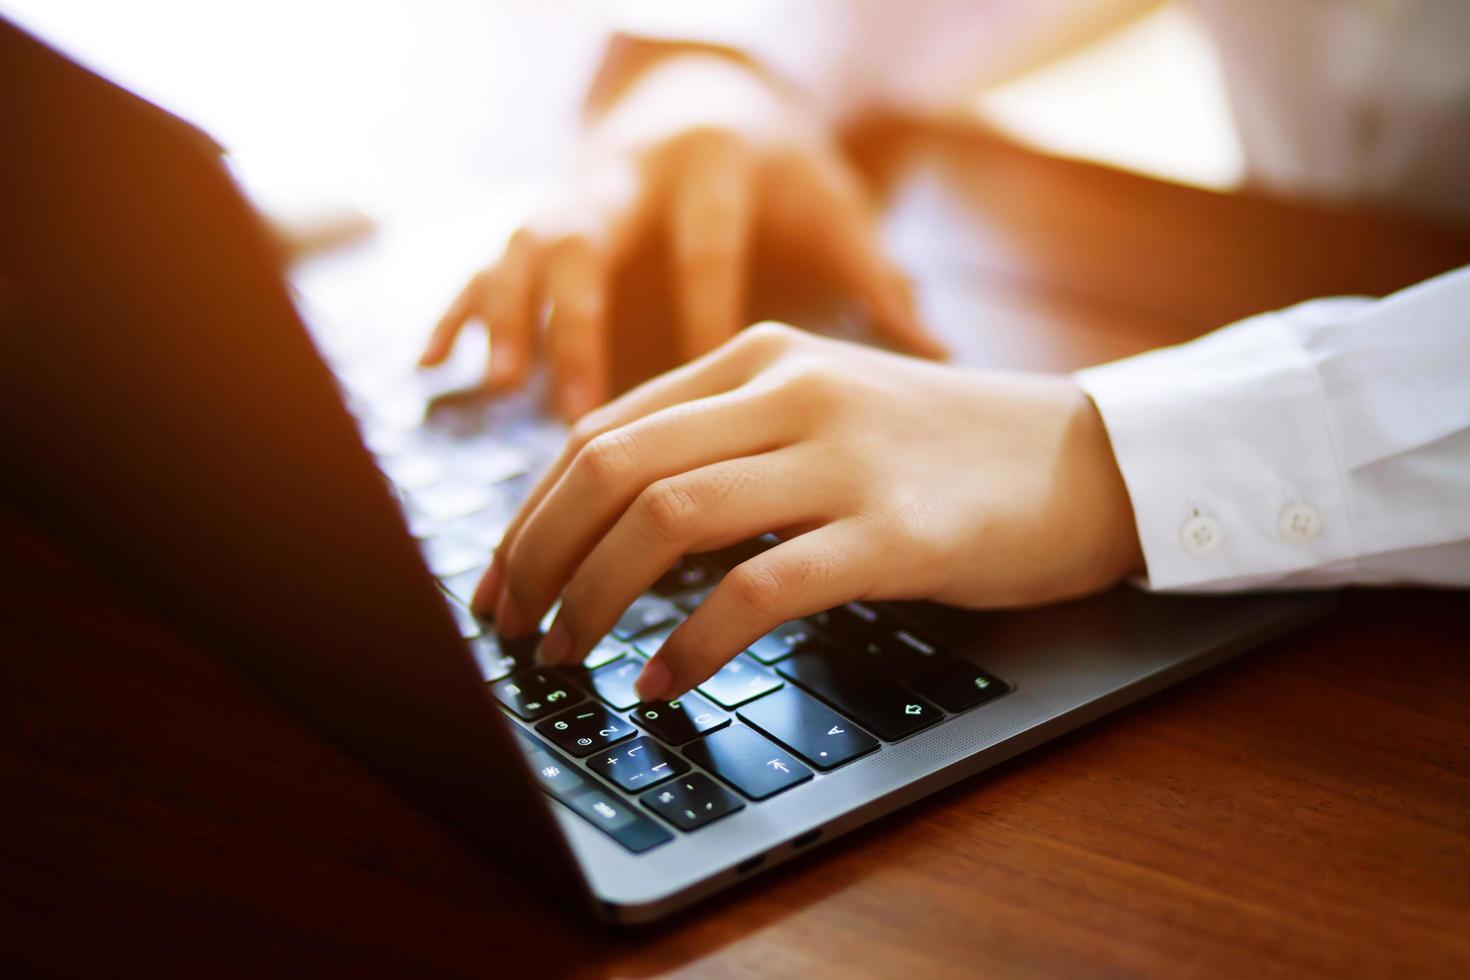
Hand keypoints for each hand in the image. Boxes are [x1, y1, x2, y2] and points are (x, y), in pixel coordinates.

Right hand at [419, 51, 941, 419]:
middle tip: (568, 405)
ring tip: (498, 389)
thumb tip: (938, 351)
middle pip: (586, 239)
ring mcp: (574, 189)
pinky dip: (460, 310)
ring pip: (522, 248)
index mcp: (710, 162)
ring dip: (507, 318)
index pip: (701, 242)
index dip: (696, 313)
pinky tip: (432, 368)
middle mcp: (629, 170)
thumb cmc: (778, 164)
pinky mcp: (540, 213)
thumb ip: (877, 274)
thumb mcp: (832, 200)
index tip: (701, 393)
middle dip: (574, 321)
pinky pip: (486, 259)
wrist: (705, 83)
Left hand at [474, 322, 1143, 700]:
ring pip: (667, 517)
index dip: (531, 513)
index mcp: (759, 357)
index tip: (501, 578)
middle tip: (509, 626)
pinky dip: (692, 642)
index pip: (602, 431)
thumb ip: (728, 445)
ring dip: (593, 598)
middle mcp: (789, 390)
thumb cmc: (941, 450)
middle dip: (537, 556)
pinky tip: (662, 680)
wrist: (1085, 457)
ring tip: (565, 656)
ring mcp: (843, 456)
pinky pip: (760, 587)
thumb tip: (610, 527)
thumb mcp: (823, 415)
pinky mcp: (894, 531)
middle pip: (612, 469)